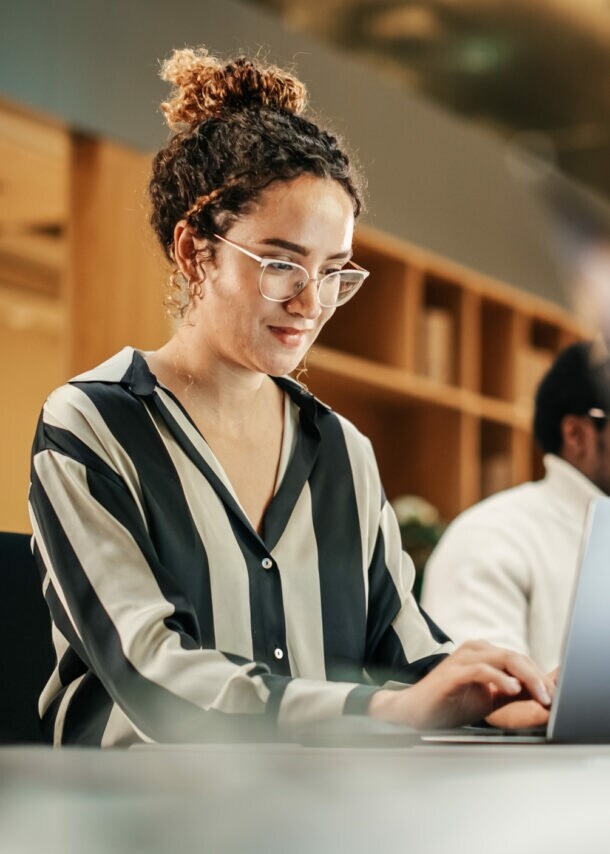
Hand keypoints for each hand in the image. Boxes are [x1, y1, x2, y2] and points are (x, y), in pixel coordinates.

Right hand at [368, 640, 554, 729]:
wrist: (414, 712)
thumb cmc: (450, 704)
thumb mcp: (488, 698)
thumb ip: (511, 693)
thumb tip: (542, 693)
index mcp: (483, 653)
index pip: (519, 658)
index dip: (539, 675)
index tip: (554, 694)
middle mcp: (474, 650)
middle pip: (515, 656)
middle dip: (538, 676)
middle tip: (551, 696)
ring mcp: (462, 659)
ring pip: (503, 658)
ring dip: (526, 677)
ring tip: (541, 694)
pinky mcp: (452, 674)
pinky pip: (480, 670)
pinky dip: (498, 678)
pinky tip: (511, 689)